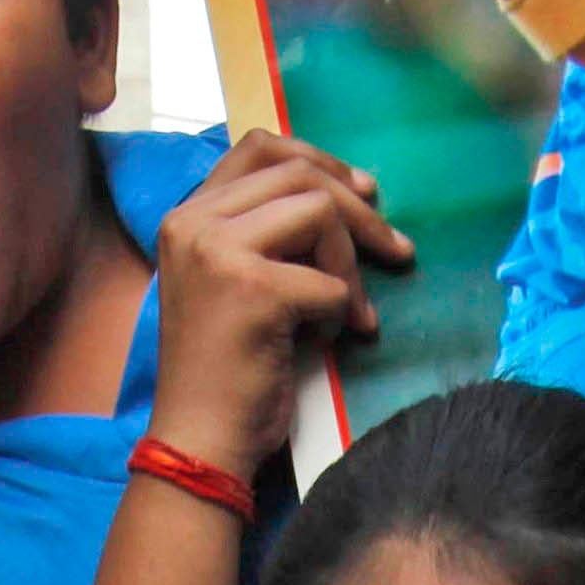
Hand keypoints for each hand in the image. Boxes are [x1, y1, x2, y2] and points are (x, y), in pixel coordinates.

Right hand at [145, 130, 411, 475]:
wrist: (200, 437)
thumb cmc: (227, 368)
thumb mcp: (234, 281)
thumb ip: (266, 232)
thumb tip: (347, 191)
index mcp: (187, 214)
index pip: (259, 147)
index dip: (320, 160)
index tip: (364, 191)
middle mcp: (194, 222)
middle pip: (299, 174)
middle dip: (360, 213)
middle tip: (396, 249)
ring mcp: (218, 251)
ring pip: (320, 212)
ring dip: (352, 266)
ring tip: (353, 314)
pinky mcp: (252, 289)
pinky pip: (329, 281)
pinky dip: (340, 313)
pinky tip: (325, 343)